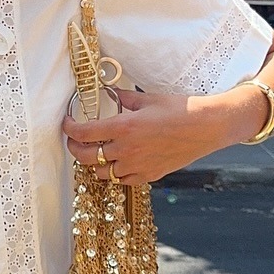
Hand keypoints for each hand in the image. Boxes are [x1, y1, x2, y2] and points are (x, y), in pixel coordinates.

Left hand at [63, 89, 264, 185]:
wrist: (206, 127)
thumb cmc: (180, 110)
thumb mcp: (148, 99)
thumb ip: (124, 98)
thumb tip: (110, 93)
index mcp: (124, 127)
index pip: (84, 132)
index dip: (69, 129)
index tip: (67, 124)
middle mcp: (126, 150)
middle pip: (87, 156)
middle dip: (75, 148)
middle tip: (75, 140)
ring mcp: (137, 166)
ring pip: (102, 173)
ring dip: (94, 163)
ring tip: (95, 153)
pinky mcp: (149, 176)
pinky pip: (122, 180)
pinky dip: (114, 173)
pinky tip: (116, 163)